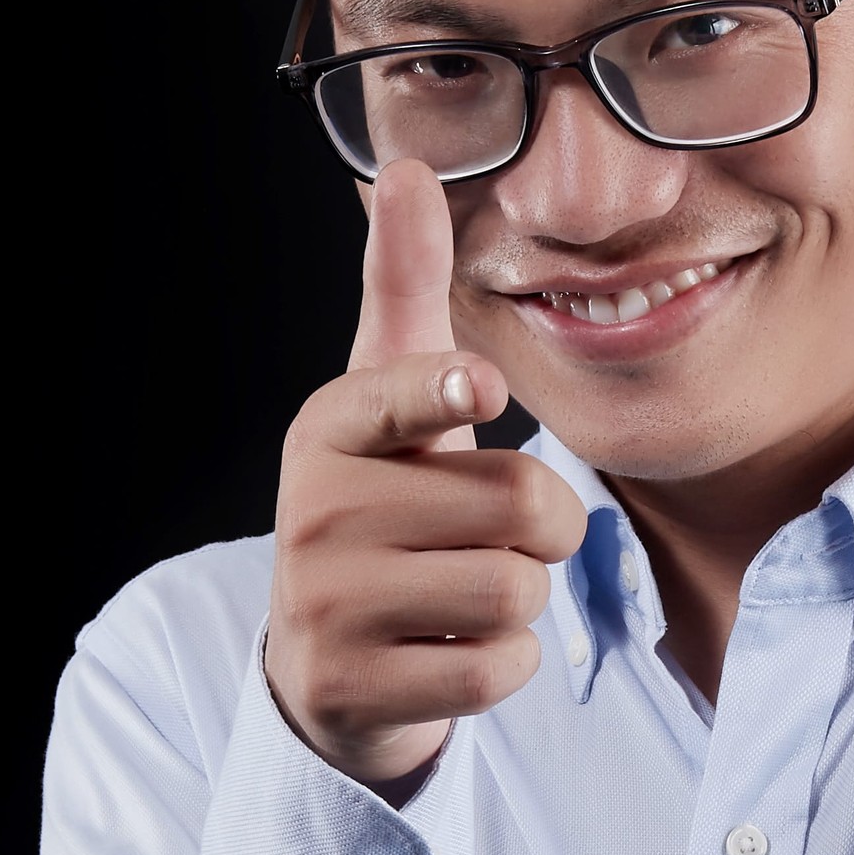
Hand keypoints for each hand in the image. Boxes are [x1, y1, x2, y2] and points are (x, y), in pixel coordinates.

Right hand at [269, 159, 586, 790]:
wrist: (325, 665)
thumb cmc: (381, 510)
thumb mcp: (384, 401)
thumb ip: (403, 288)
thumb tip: (407, 166)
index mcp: (328, 429)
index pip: (400, 395)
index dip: (448, 392)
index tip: (481, 393)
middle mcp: (313, 512)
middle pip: (516, 504)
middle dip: (540, 528)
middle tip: (491, 537)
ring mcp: (325, 606)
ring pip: (514, 590)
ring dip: (520, 599)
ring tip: (461, 593)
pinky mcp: (352, 688)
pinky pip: (496, 670)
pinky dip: (499, 666)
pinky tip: (447, 651)